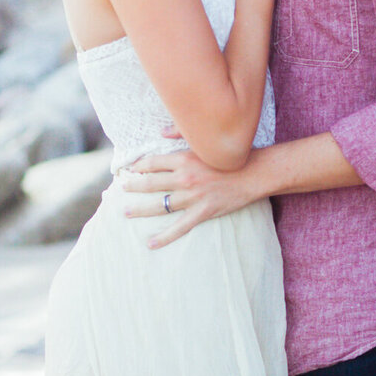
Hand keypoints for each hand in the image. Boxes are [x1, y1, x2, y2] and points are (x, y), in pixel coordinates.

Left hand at [122, 145, 261, 246]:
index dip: (138, 166)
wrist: (254, 173)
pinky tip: (150, 242)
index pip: (153, 163)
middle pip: (151, 183)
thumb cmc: (230, 156)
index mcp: (184, 158)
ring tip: (126, 212)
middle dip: (133, 186)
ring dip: (140, 210)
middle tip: (121, 189)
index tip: (129, 169)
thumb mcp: (205, 141)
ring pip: (160, 205)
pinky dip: (164, 237)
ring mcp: (193, 197)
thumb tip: (161, 132)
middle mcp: (185, 177)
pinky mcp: (203, 212)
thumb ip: (181, 133)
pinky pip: (179, 227)